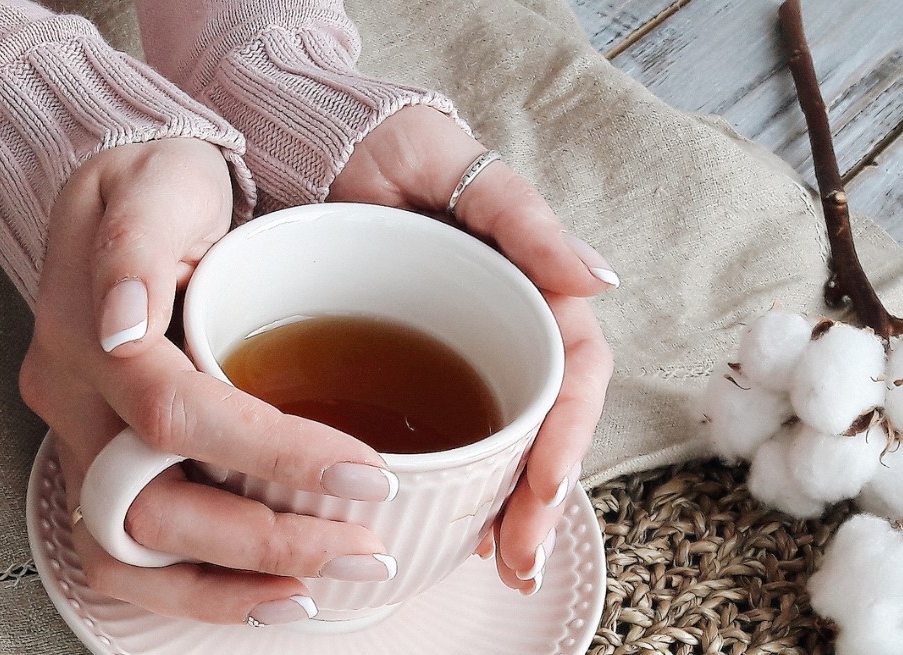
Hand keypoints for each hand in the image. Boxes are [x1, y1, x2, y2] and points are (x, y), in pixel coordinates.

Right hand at [20, 139, 397, 624]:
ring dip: (231, 586)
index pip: (177, 417)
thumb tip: (124, 325)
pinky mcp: (104, 462)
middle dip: (263, 542)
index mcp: (86, 334)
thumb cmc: (155, 178)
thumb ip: (133, 244)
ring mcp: (82, 440)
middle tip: (363, 545)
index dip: (275, 454)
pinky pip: (138, 556)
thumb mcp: (155, 178)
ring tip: (325, 588)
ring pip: (130, 558)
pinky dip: (206, 587)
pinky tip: (278, 591)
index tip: (370, 474)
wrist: (122, 189)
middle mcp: (74, 402)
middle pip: (148, 510)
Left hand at [330, 105, 615, 594]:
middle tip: (513, 560)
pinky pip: (437, 435)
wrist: (302, 142)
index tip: (545, 489)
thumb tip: (600, 281)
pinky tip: (444, 526)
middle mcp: (498, 327)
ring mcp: (450, 352)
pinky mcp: (397, 367)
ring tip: (491, 564)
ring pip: (496, 443)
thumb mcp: (453, 165)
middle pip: (540, 427)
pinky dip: (450, 485)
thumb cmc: (385, 143)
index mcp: (528, 285)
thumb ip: (523, 219)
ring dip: (502, 509)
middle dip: (537, 500)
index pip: (572, 373)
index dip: (567, 435)